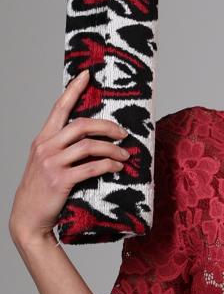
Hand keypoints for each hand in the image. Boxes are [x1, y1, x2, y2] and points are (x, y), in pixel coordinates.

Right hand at [9, 69, 129, 246]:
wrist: (28, 218)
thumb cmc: (42, 191)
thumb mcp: (46, 163)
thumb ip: (62, 148)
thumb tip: (91, 139)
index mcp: (43, 139)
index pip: (59, 108)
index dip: (74, 90)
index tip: (87, 75)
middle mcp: (46, 147)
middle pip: (82, 125)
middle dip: (107, 126)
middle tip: (123, 133)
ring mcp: (52, 163)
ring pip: (90, 146)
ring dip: (112, 149)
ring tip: (125, 155)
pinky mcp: (61, 180)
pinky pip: (92, 167)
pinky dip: (109, 166)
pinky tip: (118, 168)